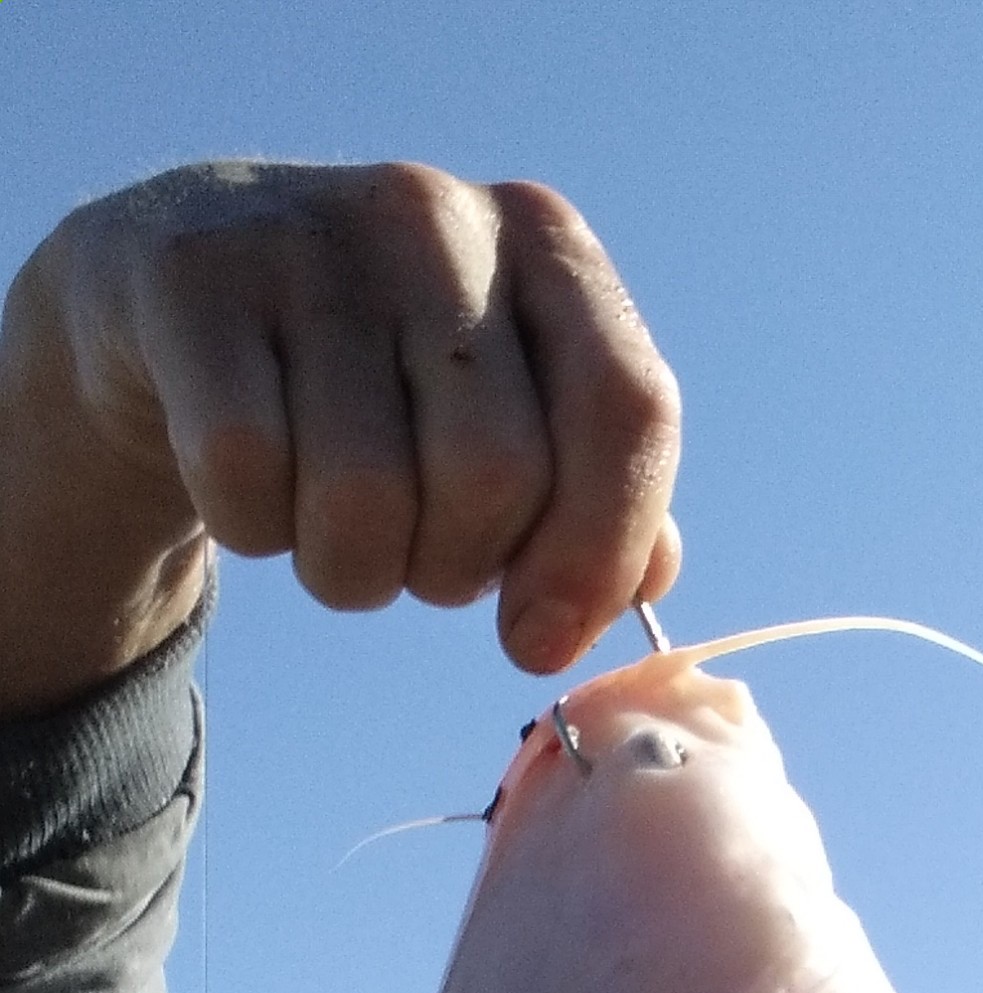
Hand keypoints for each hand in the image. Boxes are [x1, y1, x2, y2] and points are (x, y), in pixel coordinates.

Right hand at [0, 160, 680, 713]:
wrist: (189, 297)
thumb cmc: (387, 385)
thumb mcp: (509, 416)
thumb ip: (599, 500)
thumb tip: (651, 582)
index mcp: (548, 245)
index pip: (627, 412)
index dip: (598, 555)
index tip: (539, 643)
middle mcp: (438, 217)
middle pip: (496, 475)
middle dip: (454, 569)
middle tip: (416, 553)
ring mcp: (311, 236)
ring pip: (366, 496)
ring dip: (351, 570)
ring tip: (334, 528)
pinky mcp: (194, 280)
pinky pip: (248, 474)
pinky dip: (252, 526)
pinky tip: (252, 486)